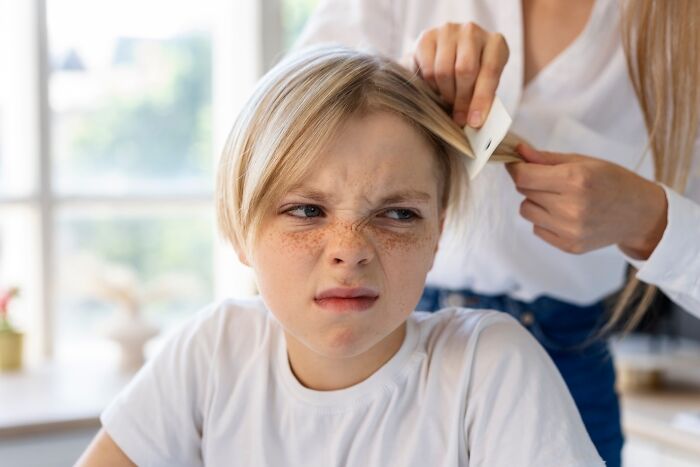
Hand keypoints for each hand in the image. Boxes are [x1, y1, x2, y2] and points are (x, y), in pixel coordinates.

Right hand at [402, 22, 508, 127]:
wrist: (449, 55)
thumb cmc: (472, 76)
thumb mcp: (484, 85)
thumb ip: (483, 99)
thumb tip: (474, 123)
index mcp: (495, 43)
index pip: (490, 71)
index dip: (482, 99)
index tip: (474, 122)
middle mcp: (472, 31)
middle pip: (465, 70)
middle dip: (461, 99)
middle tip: (459, 117)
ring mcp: (448, 31)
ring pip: (443, 71)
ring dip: (445, 93)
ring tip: (449, 100)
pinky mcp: (427, 37)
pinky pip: (427, 69)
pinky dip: (431, 86)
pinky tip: (437, 88)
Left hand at [505, 144, 667, 258]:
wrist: (640, 214)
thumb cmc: (613, 182)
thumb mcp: (584, 161)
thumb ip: (546, 158)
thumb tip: (518, 150)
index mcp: (576, 180)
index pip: (524, 177)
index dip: (515, 168)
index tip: (516, 164)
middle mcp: (571, 207)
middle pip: (524, 192)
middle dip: (530, 182)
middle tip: (551, 180)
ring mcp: (569, 230)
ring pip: (526, 211)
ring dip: (535, 202)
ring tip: (559, 198)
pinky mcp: (569, 246)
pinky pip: (537, 228)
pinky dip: (544, 219)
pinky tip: (565, 214)